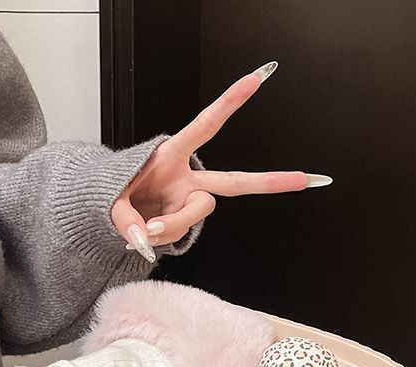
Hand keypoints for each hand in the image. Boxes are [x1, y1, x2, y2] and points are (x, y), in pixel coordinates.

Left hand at [111, 61, 331, 262]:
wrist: (112, 212)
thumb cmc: (115, 193)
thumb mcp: (111, 201)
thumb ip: (125, 219)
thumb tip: (144, 236)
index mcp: (171, 155)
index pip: (205, 126)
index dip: (229, 103)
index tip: (257, 79)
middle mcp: (187, 177)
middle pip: (233, 181)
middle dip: (269, 181)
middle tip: (305, 179)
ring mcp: (189, 200)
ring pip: (199, 213)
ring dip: (175, 224)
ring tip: (147, 229)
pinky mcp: (186, 219)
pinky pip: (183, 232)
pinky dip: (166, 237)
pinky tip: (149, 234)